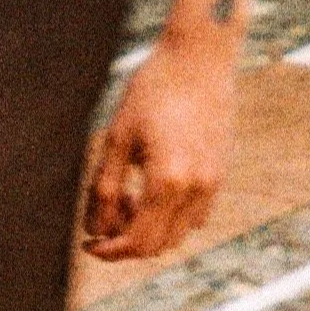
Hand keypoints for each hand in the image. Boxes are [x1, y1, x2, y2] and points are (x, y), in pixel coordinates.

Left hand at [81, 34, 238, 260]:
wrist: (199, 59)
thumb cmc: (152, 91)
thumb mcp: (116, 138)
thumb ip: (104, 189)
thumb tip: (95, 230)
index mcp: (167, 179)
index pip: (137, 241)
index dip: (110, 251)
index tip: (89, 246)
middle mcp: (196, 188)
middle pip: (157, 246)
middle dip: (126, 242)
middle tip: (106, 214)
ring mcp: (212, 184)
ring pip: (177, 236)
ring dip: (149, 230)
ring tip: (130, 195)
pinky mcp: (220, 175)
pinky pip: (194, 217)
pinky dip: (170, 217)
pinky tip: (153, 187)